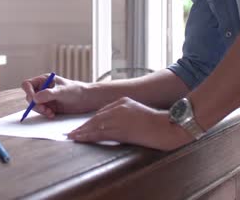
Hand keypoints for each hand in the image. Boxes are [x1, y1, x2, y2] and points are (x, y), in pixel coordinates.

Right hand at [21, 74, 94, 118]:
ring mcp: (46, 98)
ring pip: (34, 105)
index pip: (28, 84)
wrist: (87, 100)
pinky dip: (45, 114)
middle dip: (35, 104)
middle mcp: (43, 88)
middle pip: (29, 96)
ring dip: (40, 110)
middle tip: (44, 109)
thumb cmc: (76, 91)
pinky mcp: (49, 106)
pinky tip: (52, 114)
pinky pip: (41, 111)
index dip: (28, 92)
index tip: (34, 100)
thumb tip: (35, 98)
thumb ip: (48, 94)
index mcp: (44, 80)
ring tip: (50, 112)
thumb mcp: (62, 91)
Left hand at [67, 97, 191, 150]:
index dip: (90, 121)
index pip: (101, 112)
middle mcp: (119, 107)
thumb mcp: (139, 114)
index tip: (82, 127)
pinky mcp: (121, 129)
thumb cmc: (158, 124)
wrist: (168, 127)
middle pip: (96, 117)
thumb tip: (111, 126)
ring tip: (72, 137)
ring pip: (95, 125)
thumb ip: (125, 115)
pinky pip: (100, 133)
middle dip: (83, 126)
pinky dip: (88, 136)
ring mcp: (119, 117)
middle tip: (71, 132)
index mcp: (123, 101)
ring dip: (82, 132)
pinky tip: (81, 139)